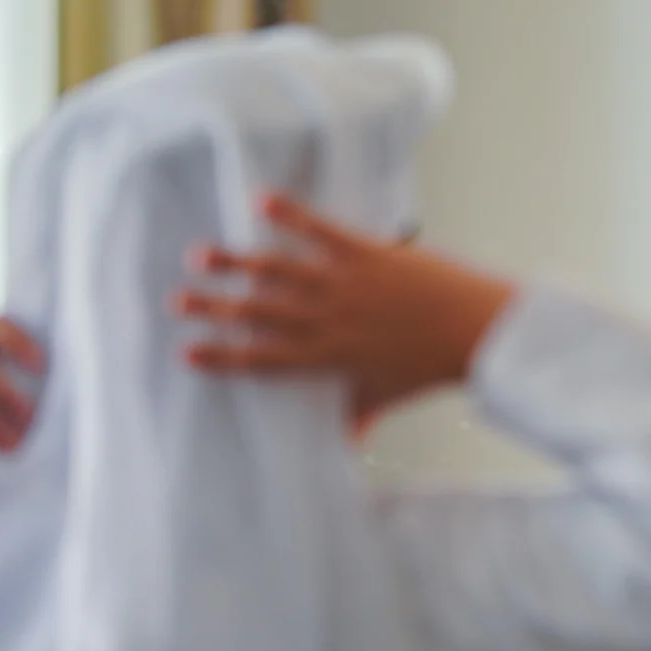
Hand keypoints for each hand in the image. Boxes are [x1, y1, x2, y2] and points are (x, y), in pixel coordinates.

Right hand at [175, 195, 515, 421]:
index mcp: (328, 359)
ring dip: (236, 263)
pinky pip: (319, 231)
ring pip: (278, 272)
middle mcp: (327, 322)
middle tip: (176, 301)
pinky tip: (260, 202)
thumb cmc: (430, 367)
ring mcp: (344, 285)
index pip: (264, 360)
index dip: (222, 357)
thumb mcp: (387, 397)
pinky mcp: (366, 253)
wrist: (475, 331)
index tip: (186, 352)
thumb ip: (358, 418)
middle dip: (213, 308)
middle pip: (258, 315)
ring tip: (199, 255)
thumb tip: (344, 448)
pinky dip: (289, 216)